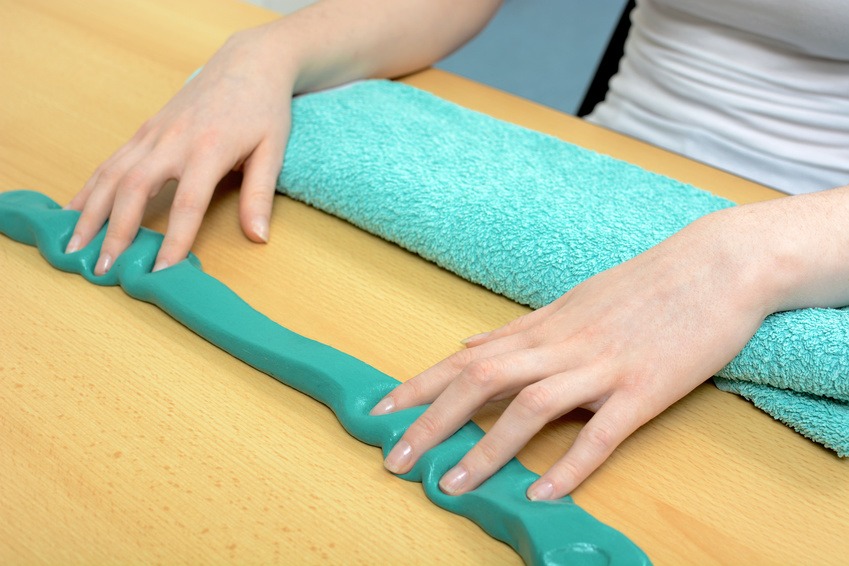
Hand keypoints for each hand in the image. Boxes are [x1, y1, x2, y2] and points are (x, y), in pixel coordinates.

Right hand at [64, 23, 295, 272]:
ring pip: (112, 174)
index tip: (160, 271)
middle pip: (135, 189)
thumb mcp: (272, 150)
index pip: (188, 203)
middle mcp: (173, 141)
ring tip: (75, 246)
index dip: (174, 240)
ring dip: (91, 212)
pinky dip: (90, 187)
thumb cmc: (263, 109)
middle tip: (103, 267)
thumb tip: (258, 237)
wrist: (247, 64)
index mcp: (209, 148)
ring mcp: (153, 134)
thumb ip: (260, 195)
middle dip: (116, 231)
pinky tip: (76, 211)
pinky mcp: (144, 130)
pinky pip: (110, 161)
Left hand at [371, 209, 776, 499]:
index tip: (379, 413)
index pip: (466, 358)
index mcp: (543, 327)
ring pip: (530, 407)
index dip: (419, 387)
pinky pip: (601, 432)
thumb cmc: (642, 284)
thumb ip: (517, 328)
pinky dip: (570, 464)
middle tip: (395, 460)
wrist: (715, 264)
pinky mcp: (646, 388)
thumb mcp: (570, 301)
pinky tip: (541, 492)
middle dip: (432, 421)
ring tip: (451, 485)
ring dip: (486, 448)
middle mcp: (562, 345)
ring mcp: (602, 366)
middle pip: (482, 380)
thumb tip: (468, 341)